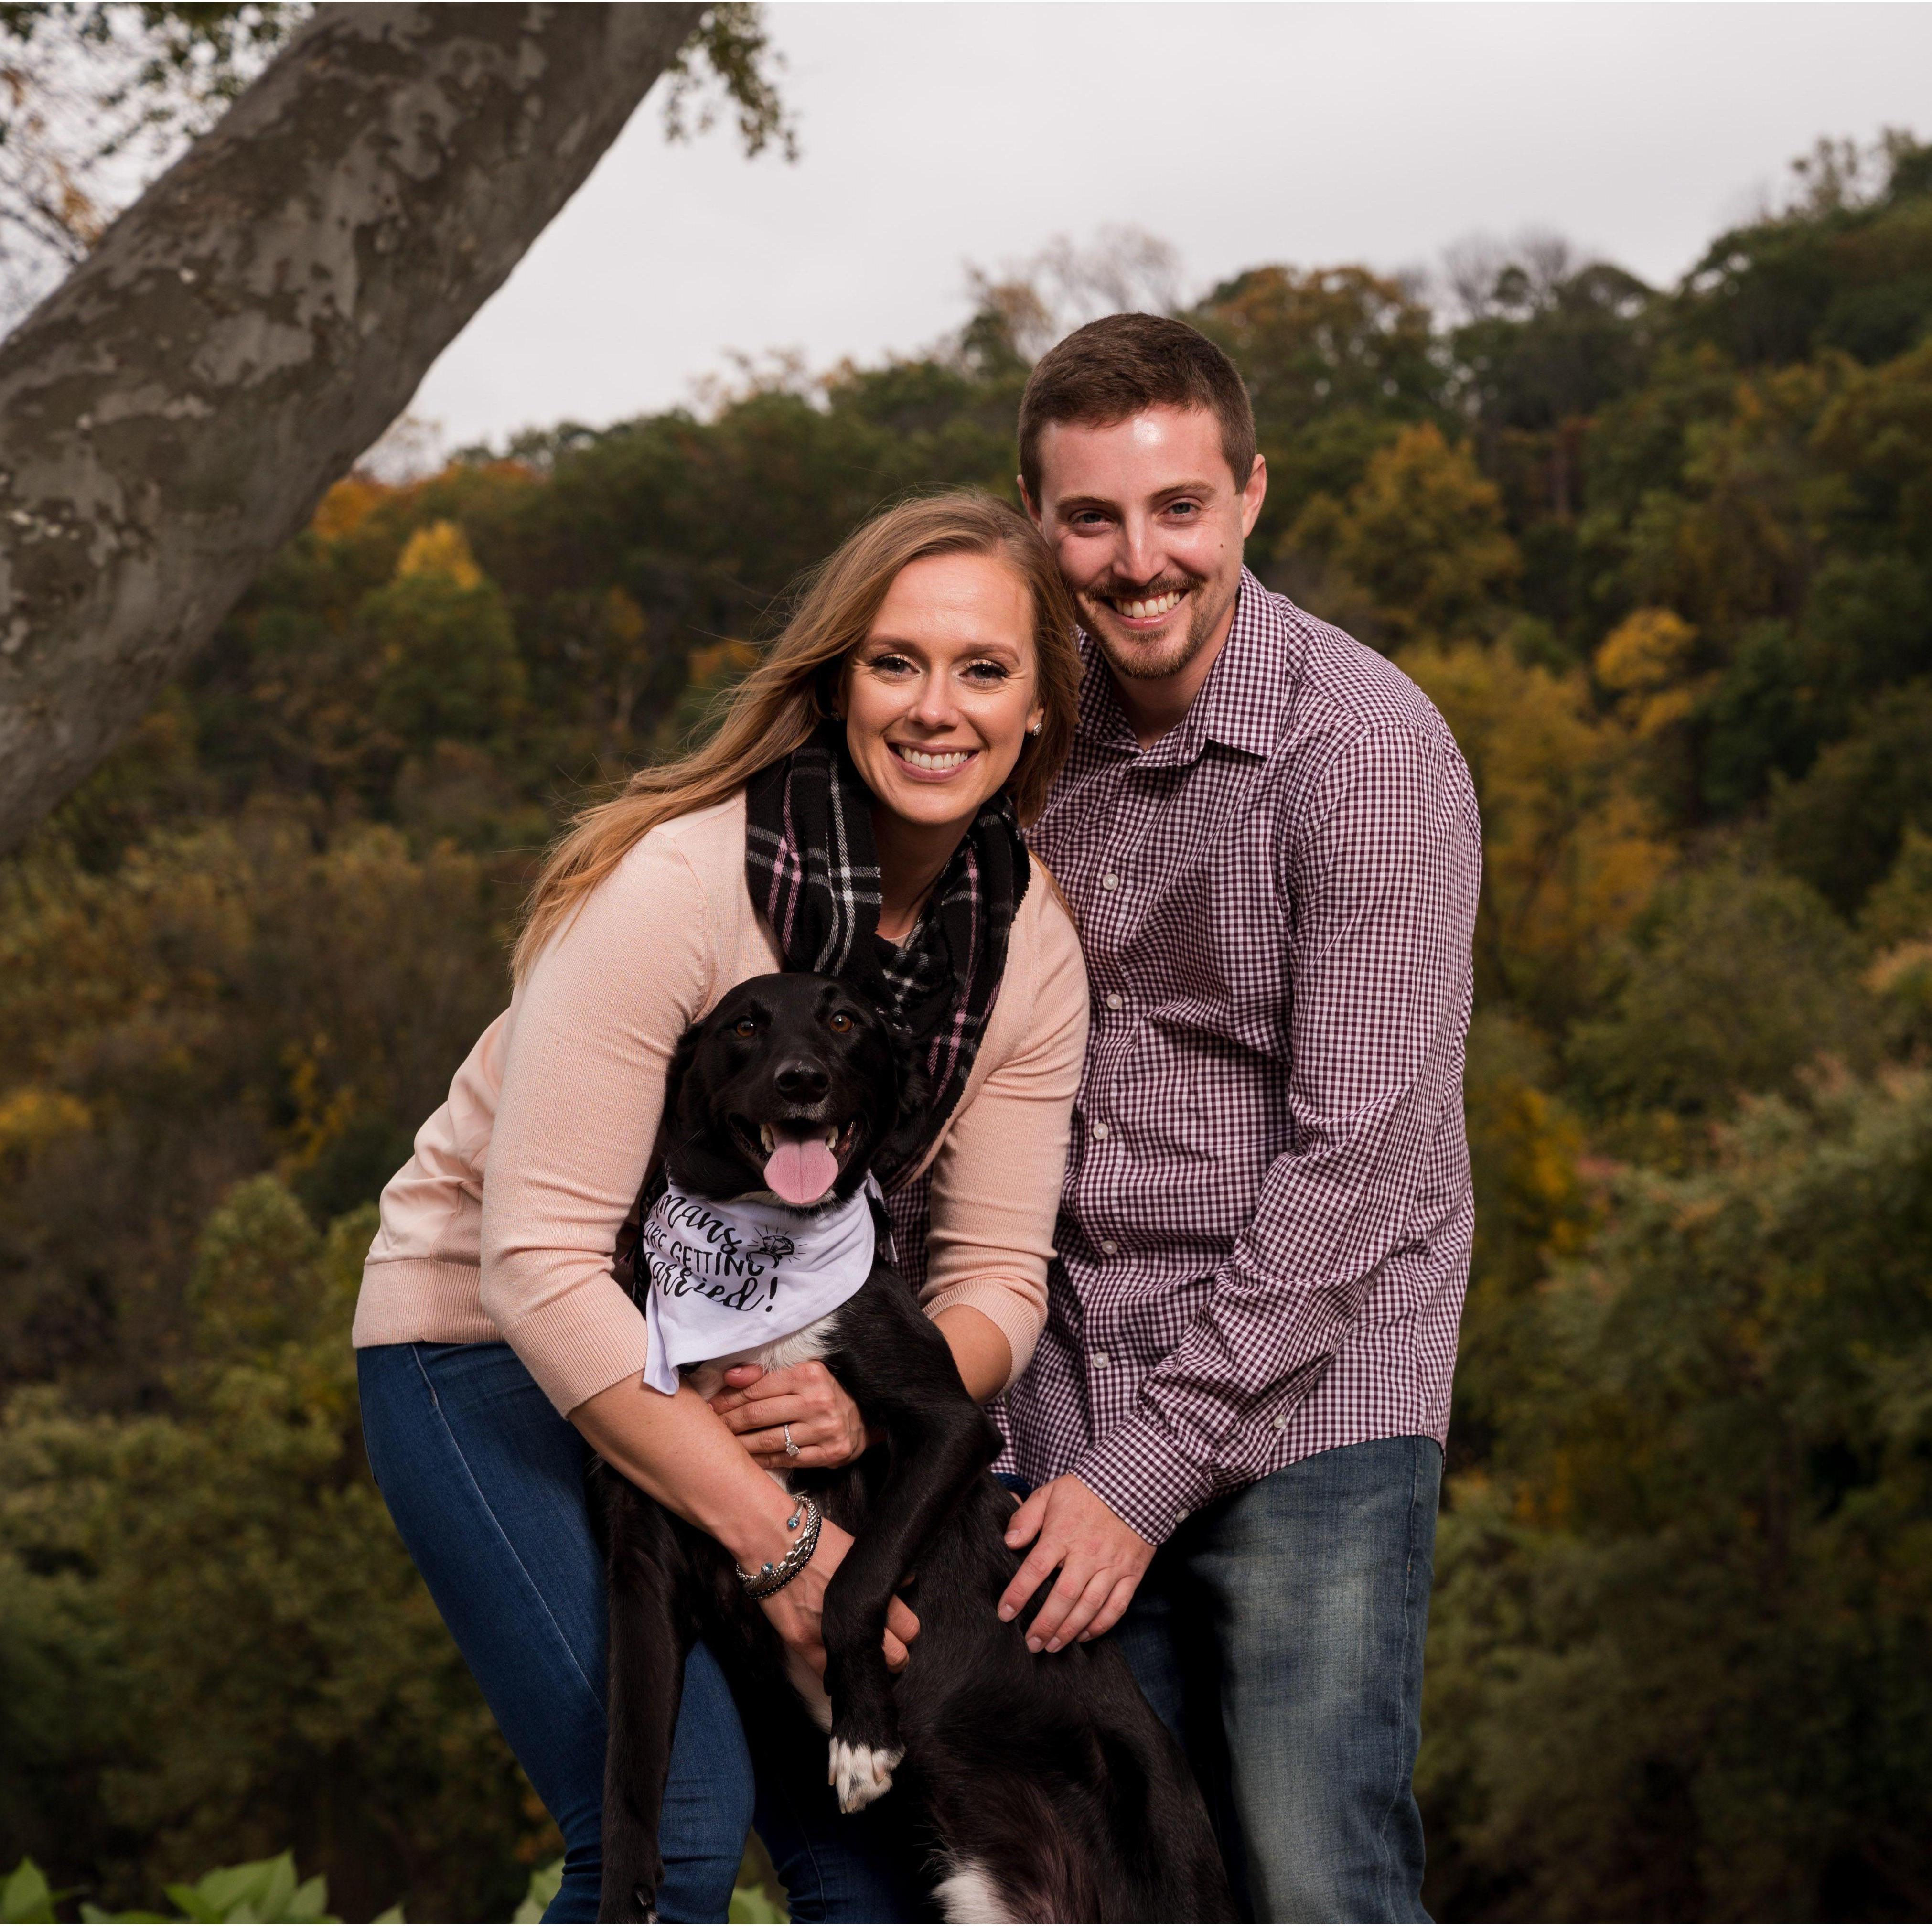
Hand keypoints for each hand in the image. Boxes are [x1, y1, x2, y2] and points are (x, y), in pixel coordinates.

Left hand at [711, 1361, 872, 1469]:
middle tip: (711, 1427)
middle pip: (759, 1415)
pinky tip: (746, 1459)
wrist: (862, 1419)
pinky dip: (761, 1461)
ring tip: (722, 1445)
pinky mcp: (829, 1453)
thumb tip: (730, 1376)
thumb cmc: (821, 1393)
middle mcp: (818, 1400)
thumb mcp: (799, 1374)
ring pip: (769, 1440)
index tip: (712, 1407)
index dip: (730, 1399)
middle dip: (729, 1422)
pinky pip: (785, 1460)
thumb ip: (764, 1374)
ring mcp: (825, 1429)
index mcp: (809, 1374)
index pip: (758, 1388)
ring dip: (740, 1444)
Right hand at [751, 1513, 918, 1676]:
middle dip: (894, 1653)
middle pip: (896, 1657)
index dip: (906, 1631)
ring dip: (865, 1665)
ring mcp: (829, 1634)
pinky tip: (837, 1663)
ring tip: (858, 1653)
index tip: (898, 1630)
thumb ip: (880, 1574)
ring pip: (863, 1670)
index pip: (909, 1629)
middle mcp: (856, 1618)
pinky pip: (828, 1675)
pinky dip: (835, 1673)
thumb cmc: (816, 1540)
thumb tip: (908, 1583)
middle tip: (883, 1645)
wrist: (774, 1541)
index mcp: (874, 1594)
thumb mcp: (857, 1552)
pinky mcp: (802, 1643)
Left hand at [998, 1474, 1154, 1651]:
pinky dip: (1101, 1626)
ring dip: (1069, 1631)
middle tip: (1031, 1644)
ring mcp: (1111, 1566)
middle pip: (1063, 1597)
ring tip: (1053, 1646)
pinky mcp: (1131, 1573)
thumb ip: (1026, 1517)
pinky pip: (1116, 1607)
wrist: (1136, 1482)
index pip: (1035, 1570)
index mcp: (1062, 1533)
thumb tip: (1009, 1542)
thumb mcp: (1050, 1492)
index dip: (1018, 1594)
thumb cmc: (1087, 1489)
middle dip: (1045, 1624)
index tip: (1005, 1613)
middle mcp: (1087, 1553)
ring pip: (1089, 1607)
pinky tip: (1085, 1635)